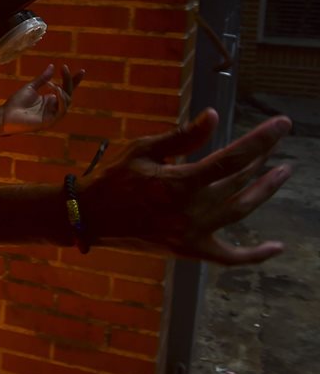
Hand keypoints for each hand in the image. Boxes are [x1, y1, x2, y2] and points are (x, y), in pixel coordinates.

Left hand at [0, 64, 84, 134]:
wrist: (5, 115)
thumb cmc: (16, 103)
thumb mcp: (31, 87)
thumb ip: (42, 79)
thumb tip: (52, 66)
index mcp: (50, 100)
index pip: (66, 90)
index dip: (74, 81)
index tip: (82, 71)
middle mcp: (53, 107)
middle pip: (68, 94)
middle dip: (69, 81)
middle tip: (64, 68)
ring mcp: (52, 115)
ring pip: (67, 102)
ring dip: (63, 90)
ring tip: (54, 83)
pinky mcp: (50, 121)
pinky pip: (61, 110)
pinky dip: (60, 99)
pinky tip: (55, 90)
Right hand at [82, 109, 292, 264]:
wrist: (90, 217)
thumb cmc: (114, 179)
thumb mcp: (143, 150)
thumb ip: (182, 136)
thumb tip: (214, 116)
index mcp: (179, 183)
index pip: (232, 158)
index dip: (261, 140)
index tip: (283, 124)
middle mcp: (191, 211)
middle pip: (239, 182)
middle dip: (261, 160)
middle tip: (276, 145)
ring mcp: (193, 234)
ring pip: (240, 210)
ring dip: (264, 190)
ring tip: (282, 173)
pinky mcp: (189, 250)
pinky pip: (229, 257)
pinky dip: (254, 255)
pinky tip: (276, 248)